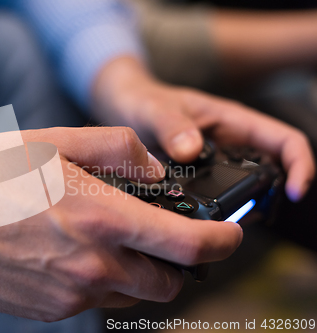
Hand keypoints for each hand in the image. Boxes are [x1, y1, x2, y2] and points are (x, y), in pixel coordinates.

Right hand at [0, 127, 241, 321]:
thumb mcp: (54, 141)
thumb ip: (115, 148)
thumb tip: (154, 169)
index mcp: (99, 218)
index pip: (186, 246)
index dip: (221, 244)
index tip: (230, 237)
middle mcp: (92, 265)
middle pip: (167, 284)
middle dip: (176, 264)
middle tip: (158, 237)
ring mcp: (71, 294)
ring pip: (132, 296)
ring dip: (135, 273)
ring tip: (103, 240)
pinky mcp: (52, 310)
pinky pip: (95, 301)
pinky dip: (100, 282)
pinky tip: (69, 253)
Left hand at [92, 56, 314, 201]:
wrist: (124, 104)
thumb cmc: (143, 99)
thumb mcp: (155, 109)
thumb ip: (171, 125)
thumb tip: (191, 150)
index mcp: (232, 121)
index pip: (285, 140)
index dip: (300, 165)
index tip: (295, 193)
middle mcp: (231, 142)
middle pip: (273, 170)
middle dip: (271, 196)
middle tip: (250, 218)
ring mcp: (217, 161)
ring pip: (247, 188)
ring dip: (245, 206)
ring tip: (226, 224)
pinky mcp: (200, 176)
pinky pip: (220, 195)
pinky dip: (220, 209)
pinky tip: (204, 222)